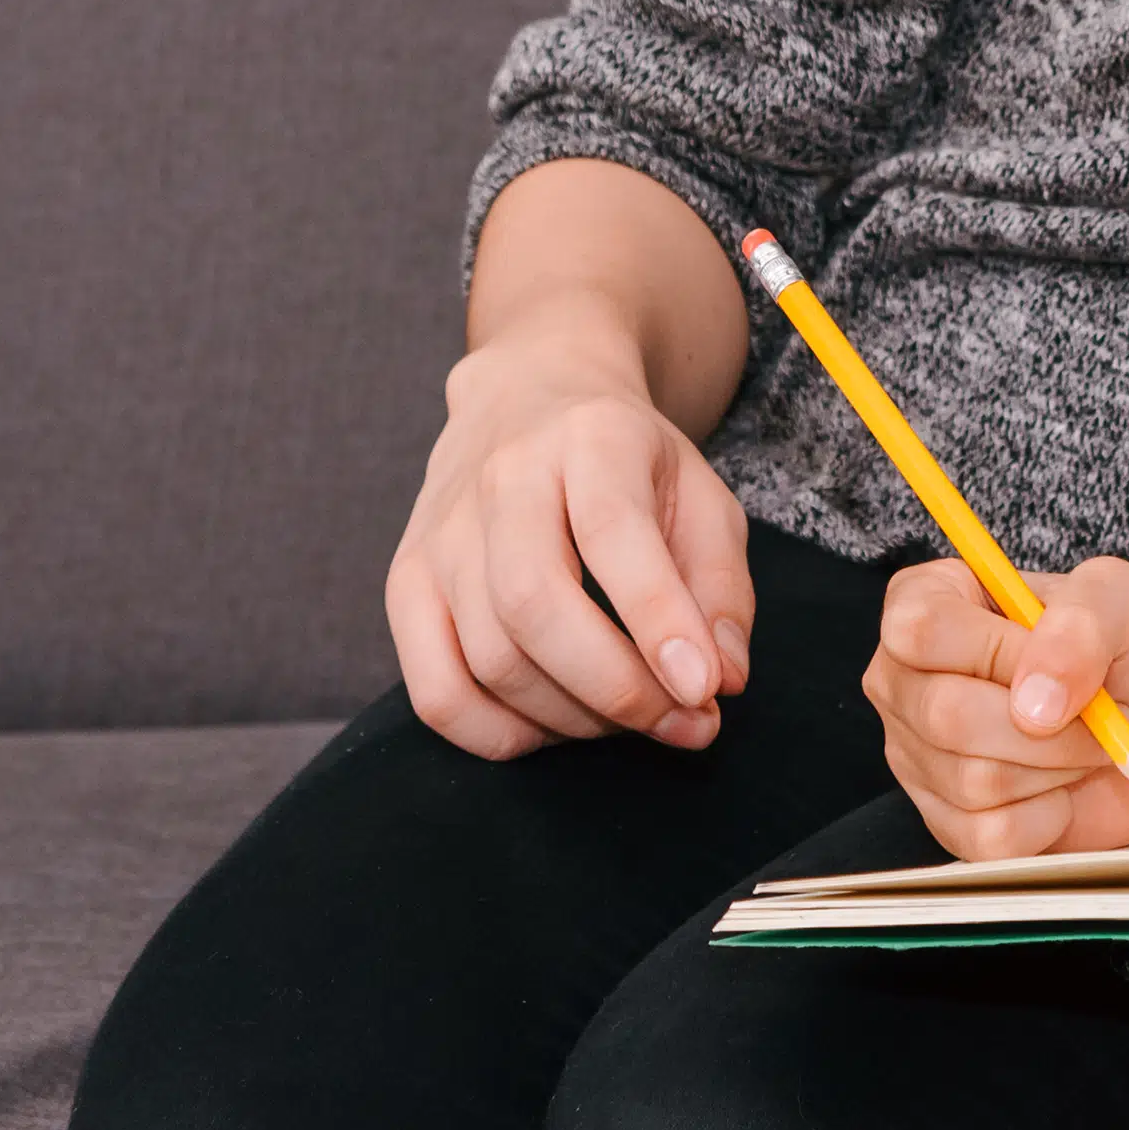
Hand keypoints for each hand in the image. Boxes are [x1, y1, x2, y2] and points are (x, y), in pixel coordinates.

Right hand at [385, 319, 757, 757]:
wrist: (529, 395)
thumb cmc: (628, 461)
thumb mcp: (701, 494)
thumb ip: (721, 588)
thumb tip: (719, 680)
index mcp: (591, 436)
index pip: (613, 532)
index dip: (659, 621)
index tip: (704, 690)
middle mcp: (503, 478)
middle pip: (534, 605)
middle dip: (616, 688)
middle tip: (682, 721)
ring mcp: (442, 533)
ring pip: (491, 658)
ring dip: (573, 717)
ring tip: (629, 713)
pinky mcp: (407, 582)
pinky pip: (435, 693)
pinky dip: (497, 735)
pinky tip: (552, 723)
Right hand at [868, 553, 1128, 859]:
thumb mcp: (1120, 597)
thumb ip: (1082, 622)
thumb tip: (1033, 703)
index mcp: (926, 601)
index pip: (921, 630)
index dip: (999, 654)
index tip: (1062, 662)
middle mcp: (904, 679)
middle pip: (945, 715)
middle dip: (1049, 725)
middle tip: (1100, 714)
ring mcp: (917, 756)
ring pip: (973, 781)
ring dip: (1058, 766)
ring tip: (1085, 744)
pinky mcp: (947, 823)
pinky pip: (990, 836)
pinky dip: (1049, 817)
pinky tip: (1063, 786)